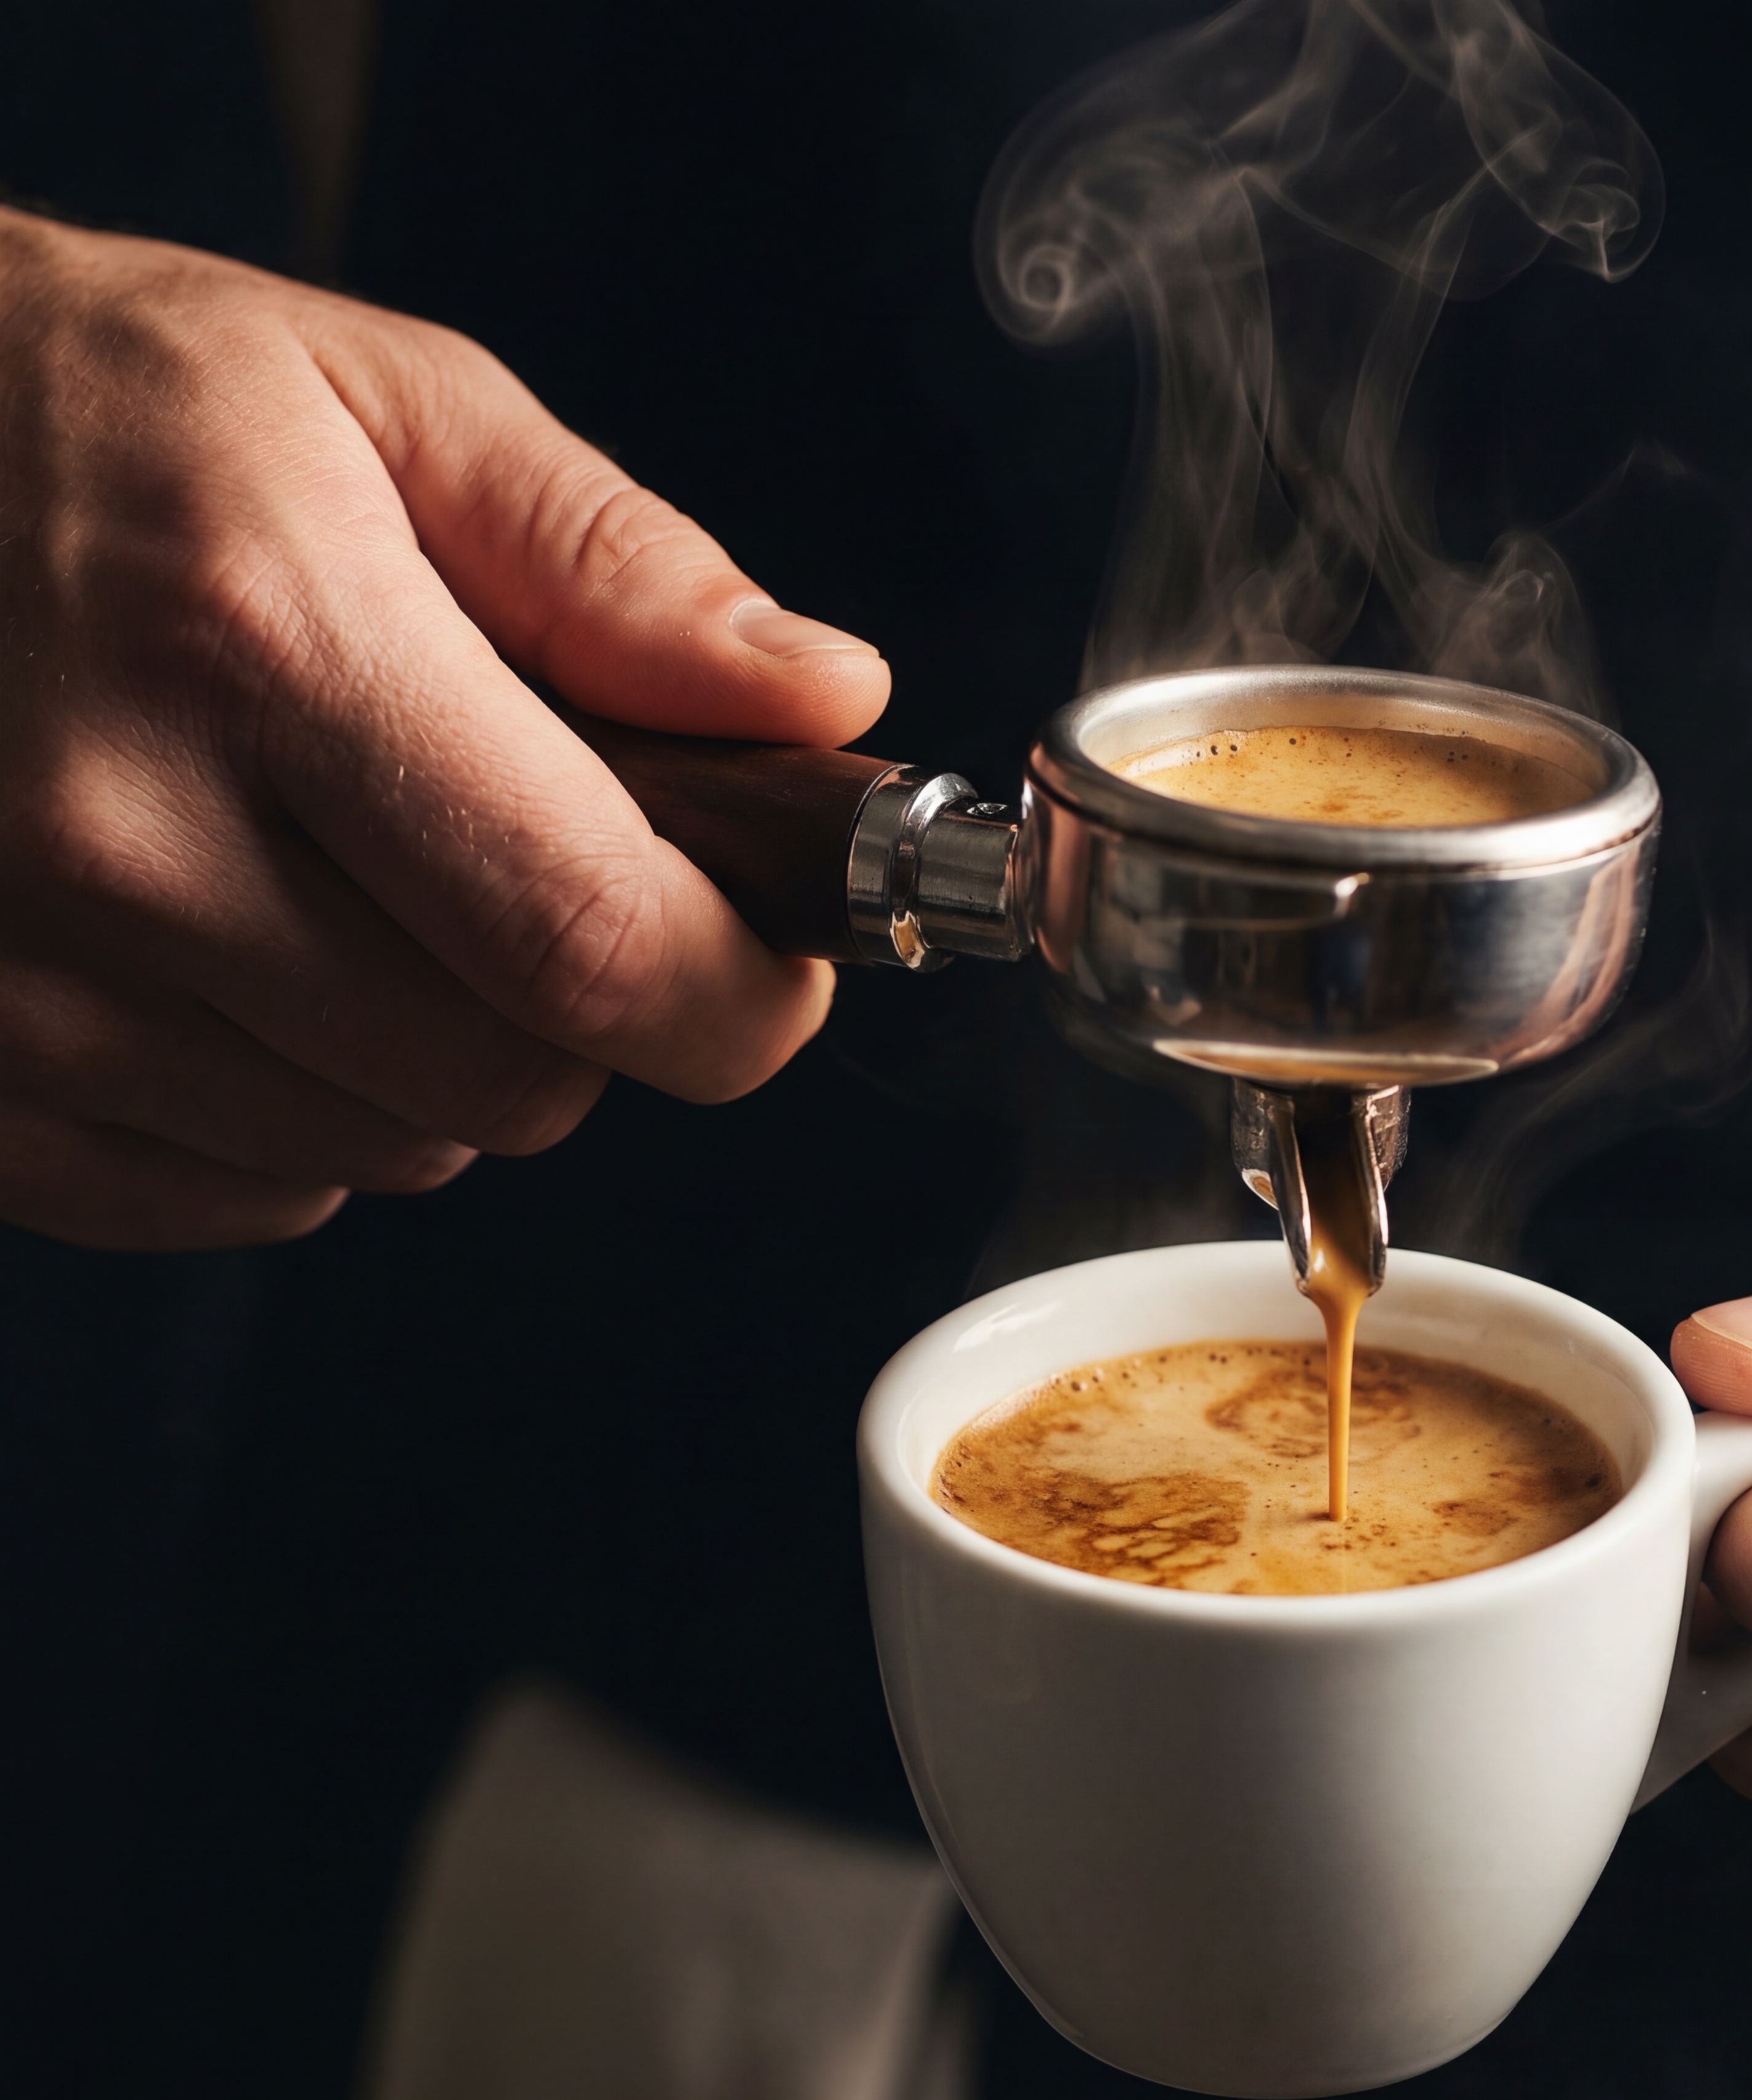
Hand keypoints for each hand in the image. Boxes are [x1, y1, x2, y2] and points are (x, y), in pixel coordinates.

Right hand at [0, 210, 889, 1248]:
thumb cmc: (82, 409)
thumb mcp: (371, 400)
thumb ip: (617, 565)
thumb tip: (821, 701)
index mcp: (265, 641)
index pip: (594, 936)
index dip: (739, 989)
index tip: (771, 953)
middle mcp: (122, 835)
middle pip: (515, 1080)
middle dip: (596, 1007)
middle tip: (541, 872)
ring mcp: (18, 981)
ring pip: (392, 1147)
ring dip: (440, 1053)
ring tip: (358, 882)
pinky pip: (235, 1196)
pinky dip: (294, 1114)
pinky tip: (246, 961)